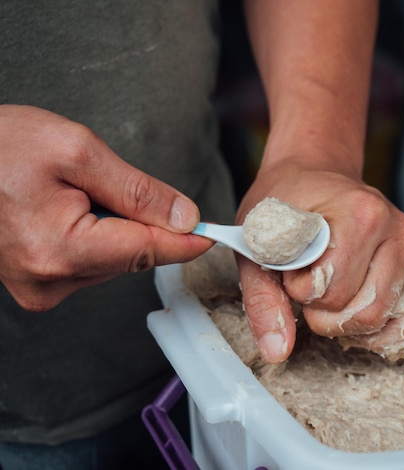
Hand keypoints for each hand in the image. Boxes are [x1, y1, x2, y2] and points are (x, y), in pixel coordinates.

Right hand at [0, 105, 212, 310]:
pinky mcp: (38, 285)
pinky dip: (96, 238)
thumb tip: (184, 217)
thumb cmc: (0, 146)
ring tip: (73, 196)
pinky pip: (90, 264)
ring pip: (113, 261)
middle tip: (107, 185)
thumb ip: (136, 189)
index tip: (213, 236)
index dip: (185, 242)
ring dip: (114, 228)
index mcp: (59, 249)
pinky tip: (68, 213)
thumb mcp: (76, 152)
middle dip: (140, 223)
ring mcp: (41, 288)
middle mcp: (50, 281)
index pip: (147, 251)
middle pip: (132, 256)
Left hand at [236, 159, 403, 362]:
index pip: (332, 292)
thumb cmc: (284, 203)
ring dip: (348, 319)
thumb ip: (264, 300)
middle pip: (365, 312)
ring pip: (385, 318)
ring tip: (329, 290)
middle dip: (326, 314)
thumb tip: (277, 351)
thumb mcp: (258, 244)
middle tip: (308, 285)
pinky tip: (352, 307)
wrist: (313, 171)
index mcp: (360, 214)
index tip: (291, 267)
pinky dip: (376, 325)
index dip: (301, 292)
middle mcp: (396, 228)